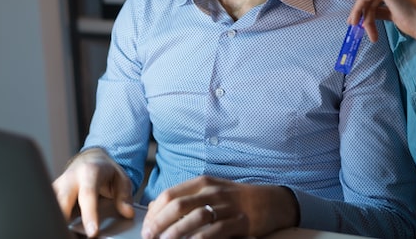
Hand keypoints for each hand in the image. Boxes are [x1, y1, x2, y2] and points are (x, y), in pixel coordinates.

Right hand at [52, 148, 134, 237]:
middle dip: (64, 220)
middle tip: (73, 235)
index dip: (89, 215)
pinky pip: (49, 205)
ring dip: (57, 217)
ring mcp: (59, 184)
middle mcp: (71, 177)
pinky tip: (60, 225)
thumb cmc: (106, 171)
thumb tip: (128, 212)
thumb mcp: (121, 179)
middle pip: (62, 201)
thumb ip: (124, 196)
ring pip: (52, 203)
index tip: (93, 232)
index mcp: (89, 172)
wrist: (90, 159)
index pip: (88, 195)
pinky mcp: (52, 191)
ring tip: (66, 230)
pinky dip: (54, 215)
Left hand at [142, 176, 297, 238]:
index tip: (146, 226)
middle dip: (159, 223)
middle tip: (149, 237)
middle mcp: (213, 191)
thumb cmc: (234, 199)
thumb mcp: (211, 191)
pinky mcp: (239, 221)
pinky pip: (214, 231)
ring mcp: (226, 205)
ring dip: (175, 233)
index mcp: (203, 182)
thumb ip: (188, 197)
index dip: (155, 211)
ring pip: (194, 218)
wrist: (269, 202)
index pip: (170, 194)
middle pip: (178, 205)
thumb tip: (158, 210)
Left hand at [348, 0, 415, 42]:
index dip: (371, 4)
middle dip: (364, 10)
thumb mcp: (397, 11)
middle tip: (355, 23)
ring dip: (365, 16)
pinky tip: (361, 24)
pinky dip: (359, 11)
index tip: (362, 17)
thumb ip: (384, 8)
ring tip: (367, 32)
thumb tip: (368, 13)